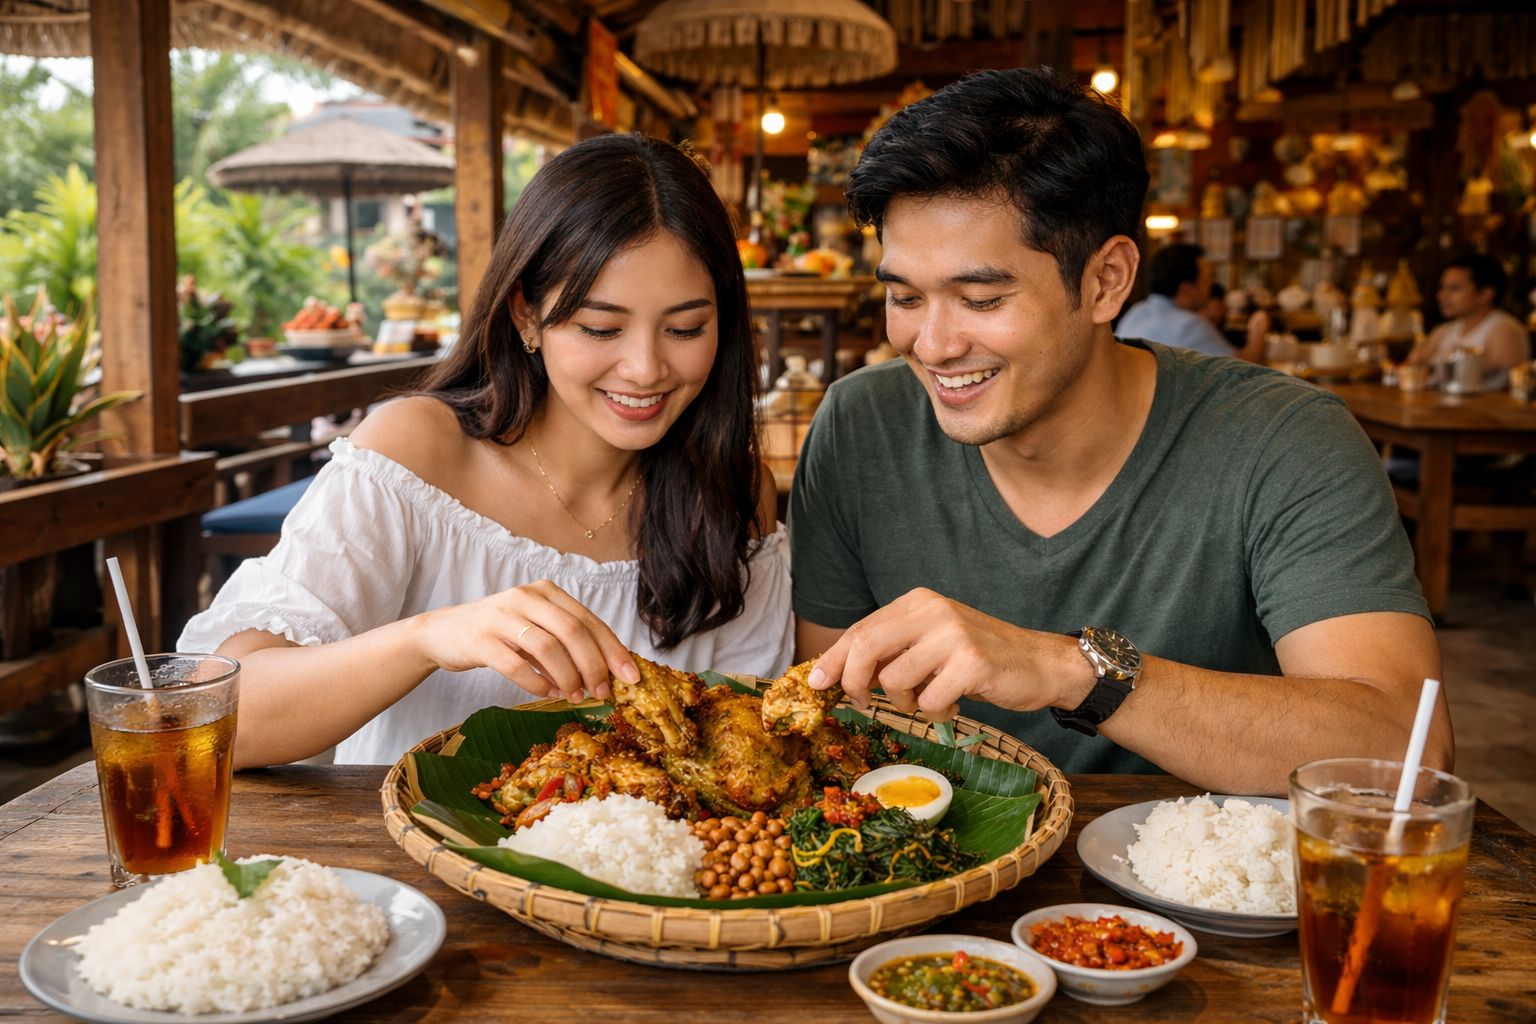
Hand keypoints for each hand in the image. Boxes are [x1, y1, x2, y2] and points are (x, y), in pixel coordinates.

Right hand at [413, 579, 639, 701]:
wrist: (441, 633)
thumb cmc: (498, 634)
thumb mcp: (534, 630)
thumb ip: (565, 643)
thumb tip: (606, 672)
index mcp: (545, 592)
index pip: (588, 620)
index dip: (613, 649)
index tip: (631, 677)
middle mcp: (525, 597)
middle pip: (573, 631)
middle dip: (594, 665)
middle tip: (603, 692)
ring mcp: (501, 616)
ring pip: (548, 647)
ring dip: (568, 677)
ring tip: (577, 696)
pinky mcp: (481, 639)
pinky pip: (516, 665)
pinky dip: (538, 683)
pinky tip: (550, 694)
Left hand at [807, 589, 1093, 719]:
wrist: (1041, 663)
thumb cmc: (979, 658)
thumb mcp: (931, 643)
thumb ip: (892, 650)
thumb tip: (838, 673)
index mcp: (919, 601)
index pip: (862, 628)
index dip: (833, 657)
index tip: (816, 682)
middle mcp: (934, 611)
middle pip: (866, 646)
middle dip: (852, 681)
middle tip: (858, 702)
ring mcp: (954, 635)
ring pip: (895, 680)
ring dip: (905, 703)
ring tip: (930, 699)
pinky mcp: (973, 663)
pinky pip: (929, 701)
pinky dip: (936, 713)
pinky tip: (954, 706)